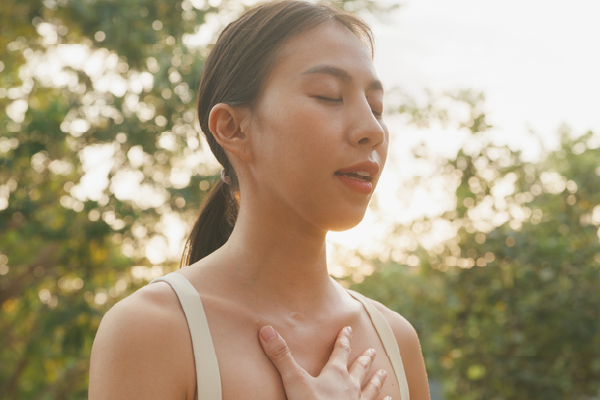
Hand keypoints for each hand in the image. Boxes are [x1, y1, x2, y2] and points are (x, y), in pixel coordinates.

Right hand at [259, 325, 390, 399]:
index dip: (343, 339)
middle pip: (359, 369)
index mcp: (335, 374)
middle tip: (372, 351)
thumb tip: (266, 329)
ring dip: (376, 380)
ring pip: (370, 388)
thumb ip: (281, 357)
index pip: (340, 352)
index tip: (348, 329)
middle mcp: (351, 387)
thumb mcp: (294, 381)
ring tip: (384, 373)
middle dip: (364, 359)